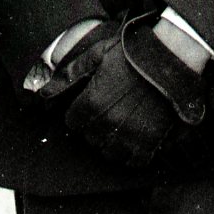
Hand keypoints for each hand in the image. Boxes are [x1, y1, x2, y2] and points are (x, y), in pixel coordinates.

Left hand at [62, 14, 209, 172]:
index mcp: (91, 103)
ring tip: (121, 125)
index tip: (90, 104)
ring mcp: (129, 134)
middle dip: (95, 127)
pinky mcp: (150, 141)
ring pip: (109, 152)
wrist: (172, 56)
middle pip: (90, 138)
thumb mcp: (96, 55)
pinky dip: (132, 154)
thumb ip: (68, 76)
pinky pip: (133, 161)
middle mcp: (107, 123)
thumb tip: (41, 95)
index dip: (79, 113)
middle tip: (109, 111)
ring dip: (111, 142)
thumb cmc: (133, 52)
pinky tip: (135, 139)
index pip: (73, 122)